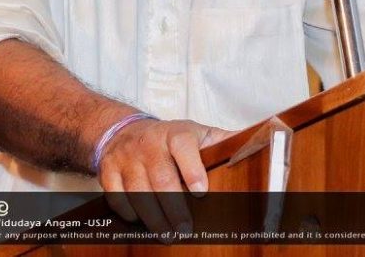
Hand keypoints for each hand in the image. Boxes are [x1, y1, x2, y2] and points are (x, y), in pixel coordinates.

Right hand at [97, 118, 233, 233]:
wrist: (125, 130)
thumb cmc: (170, 138)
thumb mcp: (197, 133)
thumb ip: (223, 142)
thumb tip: (255, 146)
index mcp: (176, 134)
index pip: (184, 147)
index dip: (192, 169)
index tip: (201, 192)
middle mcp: (150, 143)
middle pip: (161, 177)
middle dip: (174, 207)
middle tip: (184, 229)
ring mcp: (127, 157)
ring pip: (138, 190)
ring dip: (153, 216)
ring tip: (166, 234)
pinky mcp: (109, 170)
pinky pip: (116, 195)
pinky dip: (128, 211)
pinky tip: (141, 221)